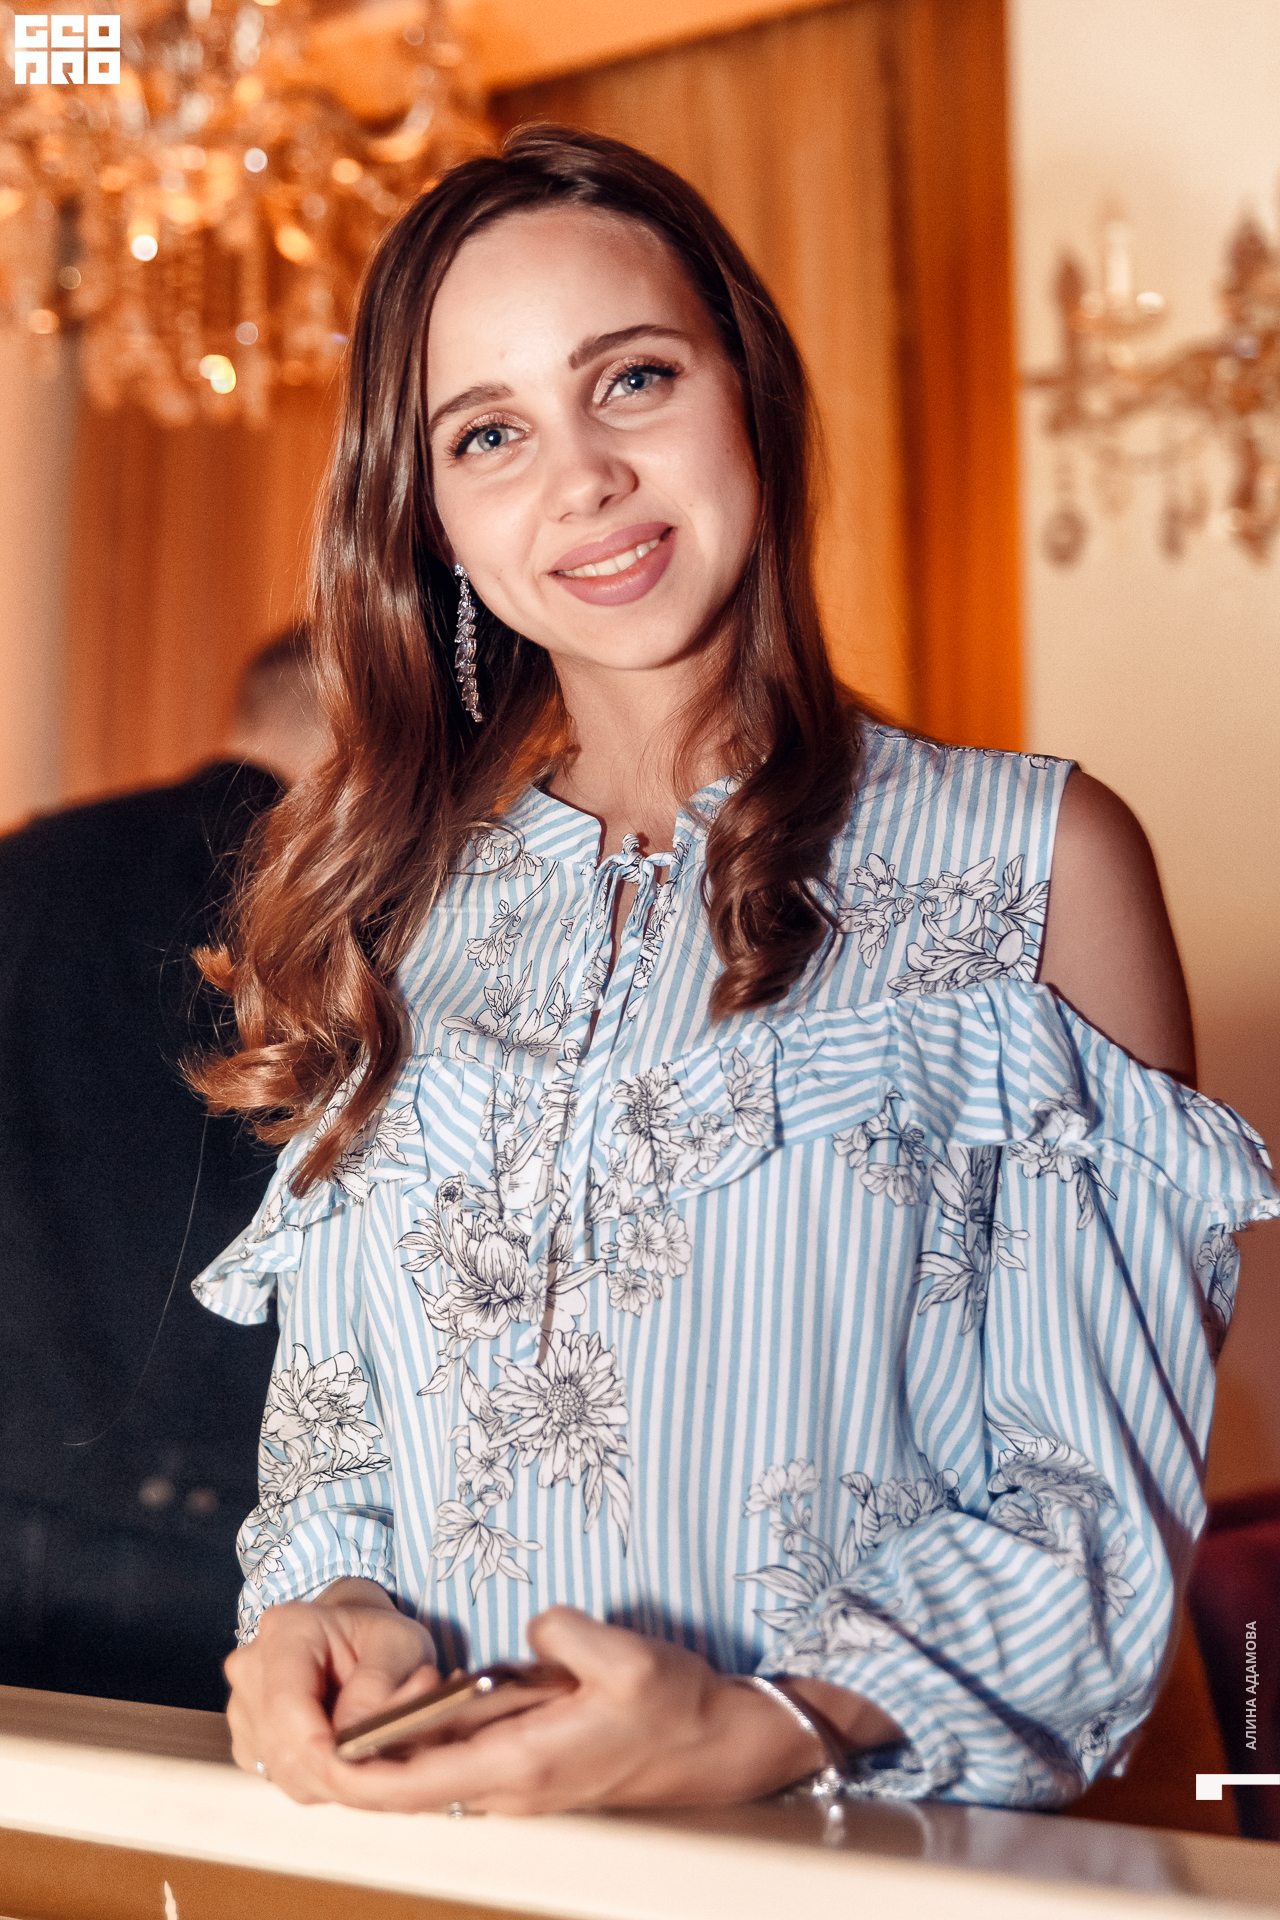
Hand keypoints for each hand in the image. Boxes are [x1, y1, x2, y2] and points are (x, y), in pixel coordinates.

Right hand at [225, 1578, 438, 1802]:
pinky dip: (325, 1783)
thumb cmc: (376, 1638)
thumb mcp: (399, 1643)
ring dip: (338, 1783)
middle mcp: (253, 1668)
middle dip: (343, 1778)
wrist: (357, 1641)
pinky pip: (286, 1780)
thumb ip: (379, 1683)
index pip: (287, 1707)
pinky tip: (351, 1757)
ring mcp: (244, 1708)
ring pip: (288, 1774)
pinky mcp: (249, 1742)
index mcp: (287, 1630)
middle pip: (285, 1751)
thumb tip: (353, 1730)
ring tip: (380, 1760)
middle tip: (399, 1780)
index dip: (325, 1753)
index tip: (372, 1776)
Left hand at [233, 1600, 900, 1814]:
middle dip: (352, 1767)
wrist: (719, 1747)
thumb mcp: (629, 1658)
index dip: (356, 1775)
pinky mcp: (530, 1775)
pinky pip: (456, 1769)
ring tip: (330, 1722)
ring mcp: (519, 1789)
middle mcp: (512, 1788)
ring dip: (382, 1762)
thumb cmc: (677, 1707)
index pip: (416, 1784)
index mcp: (524, 1764)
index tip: (309, 1756)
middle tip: (298, 1731)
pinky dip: (418, 1753)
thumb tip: (532, 1627)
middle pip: (409, 1789)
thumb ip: (566, 1634)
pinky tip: (400, 1718)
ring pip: (430, 1780)